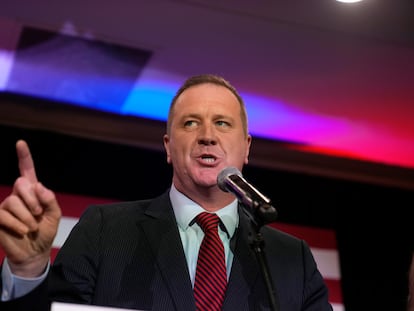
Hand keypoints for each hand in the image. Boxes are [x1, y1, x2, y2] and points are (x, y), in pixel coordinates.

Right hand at [0, 140, 60, 276]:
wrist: (35, 252)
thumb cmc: (44, 232)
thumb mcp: (54, 215)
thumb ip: (50, 199)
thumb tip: (37, 186)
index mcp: (33, 191)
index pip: (27, 170)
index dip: (24, 156)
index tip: (20, 143)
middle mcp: (18, 195)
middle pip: (21, 183)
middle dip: (33, 200)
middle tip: (39, 214)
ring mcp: (6, 206)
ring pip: (13, 200)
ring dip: (27, 216)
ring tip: (31, 226)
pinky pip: (3, 213)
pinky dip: (16, 223)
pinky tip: (22, 230)